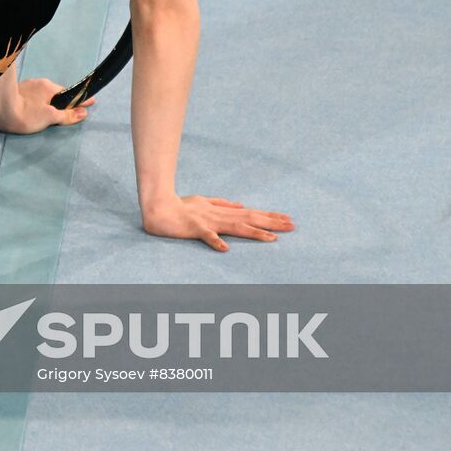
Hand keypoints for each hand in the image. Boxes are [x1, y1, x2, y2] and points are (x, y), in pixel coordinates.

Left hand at [0, 77, 93, 134]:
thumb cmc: (25, 113)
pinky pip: (32, 99)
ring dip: (50, 103)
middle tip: (73, 110)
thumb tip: (83, 112)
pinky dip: (38, 104)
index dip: (80, 100)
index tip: (91, 101)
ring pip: (43, 96)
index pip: (69, 94)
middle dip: (64, 102)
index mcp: (48, 88)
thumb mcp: (49, 117)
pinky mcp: (14, 95)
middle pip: (55, 94)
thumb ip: (66, 115)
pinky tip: (35, 111)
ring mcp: (25, 88)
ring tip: (55, 113)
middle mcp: (37, 84)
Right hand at [141, 194, 293, 251]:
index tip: (287, 219)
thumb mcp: (204, 201)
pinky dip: (215, 241)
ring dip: (254, 232)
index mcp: (221, 210)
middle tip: (292, 226)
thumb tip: (241, 205)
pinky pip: (206, 236)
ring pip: (235, 227)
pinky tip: (225, 249)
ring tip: (272, 238)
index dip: (269, 216)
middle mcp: (218, 215)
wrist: (158, 207)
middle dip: (271, 222)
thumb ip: (222, 203)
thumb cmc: (180, 206)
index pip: (250, 213)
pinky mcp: (194, 228)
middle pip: (249, 219)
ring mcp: (207, 221)